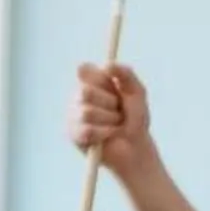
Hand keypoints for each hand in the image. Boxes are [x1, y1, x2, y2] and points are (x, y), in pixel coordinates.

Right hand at [68, 62, 154, 177]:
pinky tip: (109, 135)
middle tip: (119, 110)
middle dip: (110, 102)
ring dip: (110, 120)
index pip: (84, 69)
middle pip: (85, 91)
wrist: (136, 146)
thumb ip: (126, 75)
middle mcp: (77, 96)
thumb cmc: (134, 118)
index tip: (115, 86)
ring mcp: (73, 115)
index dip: (100, 78)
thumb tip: (108, 64)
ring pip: (87, 112)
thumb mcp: (137, 92)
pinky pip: (88, 131)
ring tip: (116, 124)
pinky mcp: (73, 134)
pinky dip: (105, 133)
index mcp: (90, 82)